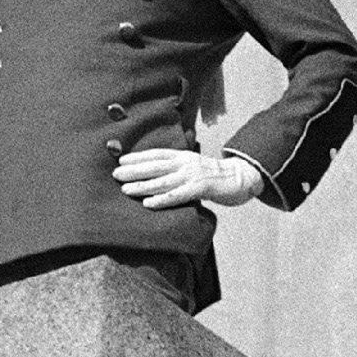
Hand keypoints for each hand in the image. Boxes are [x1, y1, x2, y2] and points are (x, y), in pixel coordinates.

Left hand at [113, 150, 262, 208]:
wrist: (240, 178)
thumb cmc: (214, 176)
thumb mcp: (194, 166)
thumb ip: (178, 168)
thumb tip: (157, 174)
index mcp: (183, 156)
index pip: (157, 154)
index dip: (138, 156)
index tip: (121, 160)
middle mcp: (186, 163)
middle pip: (155, 166)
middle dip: (134, 170)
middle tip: (115, 174)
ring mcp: (193, 175)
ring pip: (163, 180)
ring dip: (143, 185)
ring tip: (125, 189)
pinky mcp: (201, 188)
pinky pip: (178, 195)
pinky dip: (162, 199)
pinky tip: (148, 203)